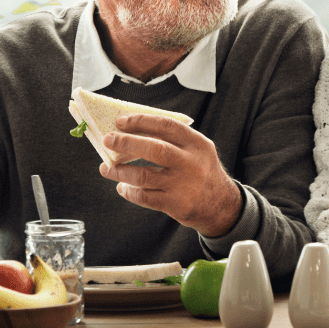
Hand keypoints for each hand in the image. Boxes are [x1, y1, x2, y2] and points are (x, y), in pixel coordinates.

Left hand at [99, 113, 241, 237]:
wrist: (221, 206)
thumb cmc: (201, 173)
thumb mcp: (197, 151)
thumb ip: (173, 141)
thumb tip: (132, 132)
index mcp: (197, 144)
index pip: (166, 126)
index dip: (141, 121)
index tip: (121, 121)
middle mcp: (191, 163)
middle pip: (154, 149)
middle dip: (126, 143)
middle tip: (108, 140)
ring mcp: (183, 185)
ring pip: (143, 176)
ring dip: (120, 171)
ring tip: (107, 168)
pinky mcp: (176, 204)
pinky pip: (145, 196)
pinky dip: (129, 191)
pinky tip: (123, 187)